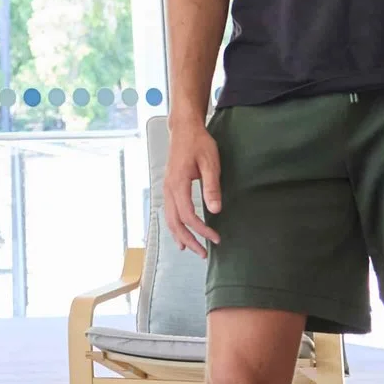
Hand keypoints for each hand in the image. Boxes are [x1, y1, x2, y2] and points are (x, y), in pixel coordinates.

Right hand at [163, 116, 222, 255]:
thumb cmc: (199, 143)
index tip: (216, 238)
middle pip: (176, 222)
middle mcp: (168, 189)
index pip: (188, 215)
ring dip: (180, 235)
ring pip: (169, 218)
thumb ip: (212, 187)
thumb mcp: (210, 162)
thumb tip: (215, 210)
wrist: (184, 128)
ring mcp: (166, 188)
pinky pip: (168, 211)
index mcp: (178, 184)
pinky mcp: (169, 186)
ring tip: (190, 249)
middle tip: (204, 254)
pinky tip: (180, 233)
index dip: (202, 230)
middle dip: (189, 239)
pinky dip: (174, 225)